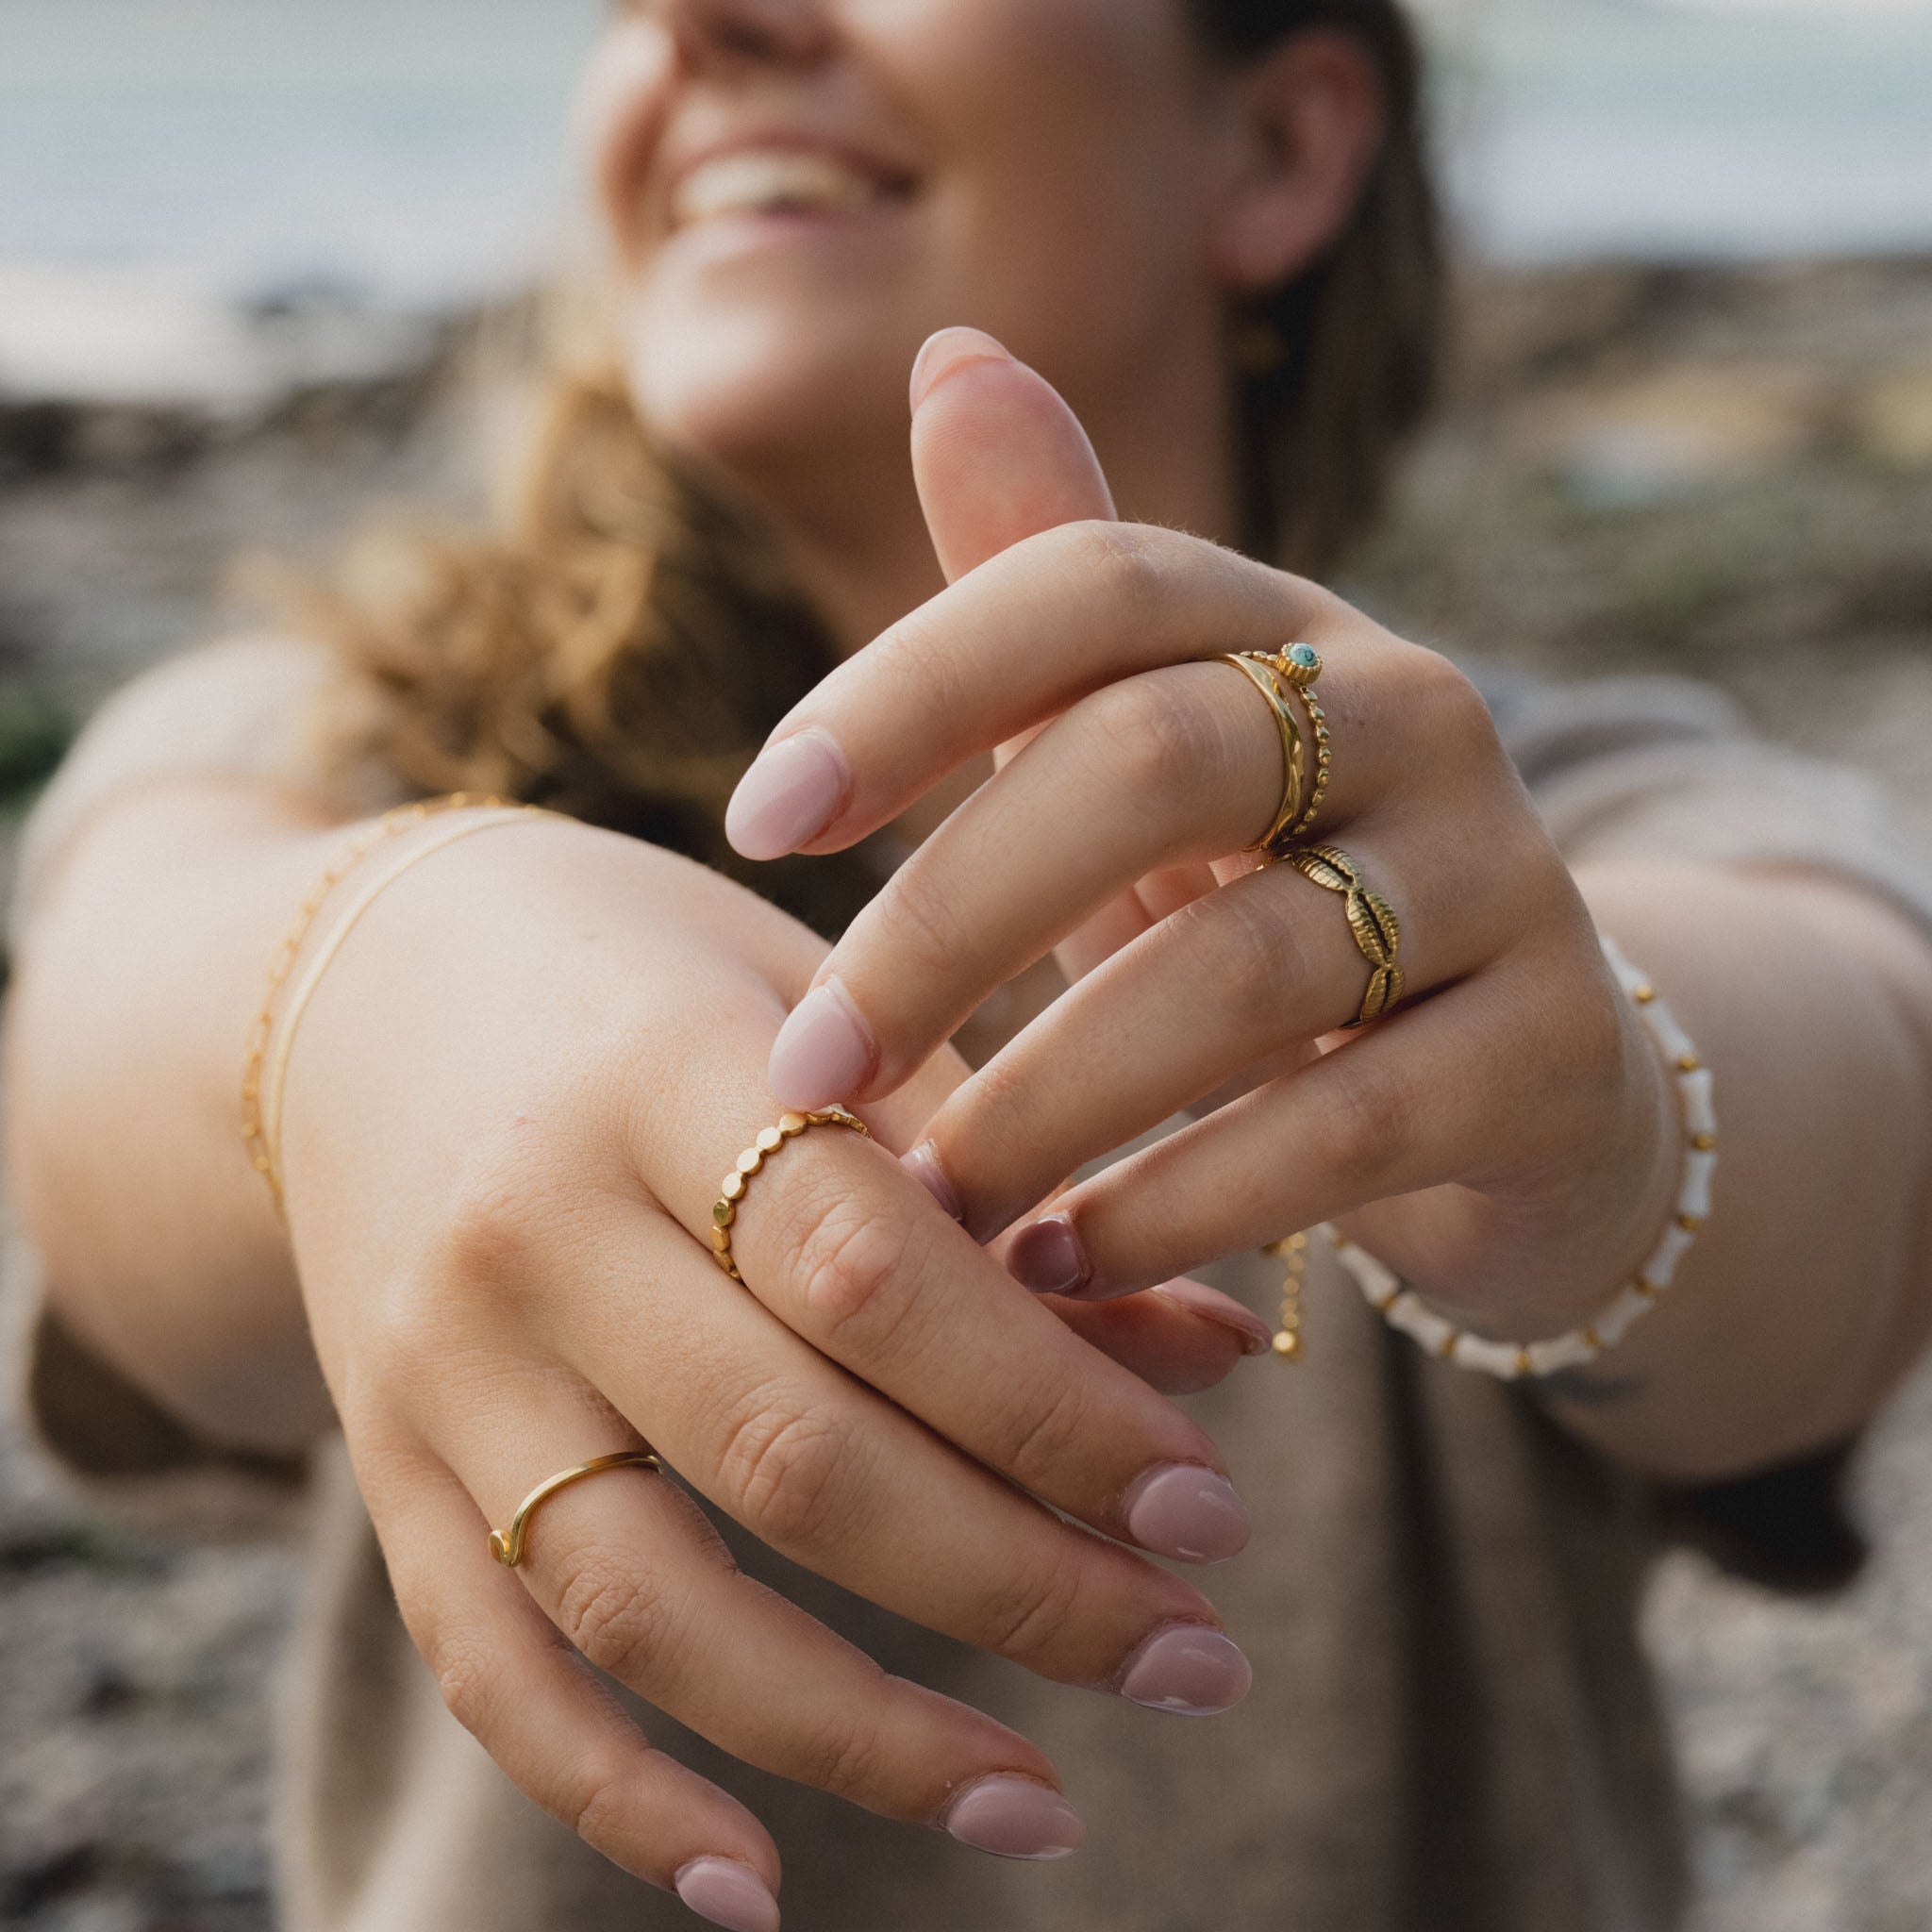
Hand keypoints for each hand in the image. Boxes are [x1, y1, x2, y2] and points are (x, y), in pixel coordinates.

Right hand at [278, 815, 1264, 1913]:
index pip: (872, 1271)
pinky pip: (488, 1663)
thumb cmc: (645, 981)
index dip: (1052, 1407)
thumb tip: (1208, 1358)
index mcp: (661, 1072)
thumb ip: (995, 1177)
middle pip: (788, 1456)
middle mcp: (532, 1230)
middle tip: (1194, 1660)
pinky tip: (762, 1888)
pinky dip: (617, 1797)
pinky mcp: (386, 1464)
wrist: (362, 989)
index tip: (1208, 1511)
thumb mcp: (818, 1017)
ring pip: (647, 1600)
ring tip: (1044, 1806)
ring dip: (862, 1733)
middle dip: (1018, 1585)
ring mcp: (440, 1366)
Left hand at [727, 329, 1677, 1343]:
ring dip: (1046, 1098)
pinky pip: (1345, 1125)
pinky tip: (1056, 1265)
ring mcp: (1504, 882)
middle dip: (949, 923)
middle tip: (808, 1070)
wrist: (1515, 1081)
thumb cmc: (1268, 909)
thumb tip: (949, 352)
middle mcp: (1413, 715)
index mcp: (1285, 627)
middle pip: (1151, 762)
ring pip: (1243, 966)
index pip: (1090, 582)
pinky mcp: (1550, 1052)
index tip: (755, 820)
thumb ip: (1039, 596)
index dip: (910, 683)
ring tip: (924, 1202)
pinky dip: (1181, 1201)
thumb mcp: (1143, 765)